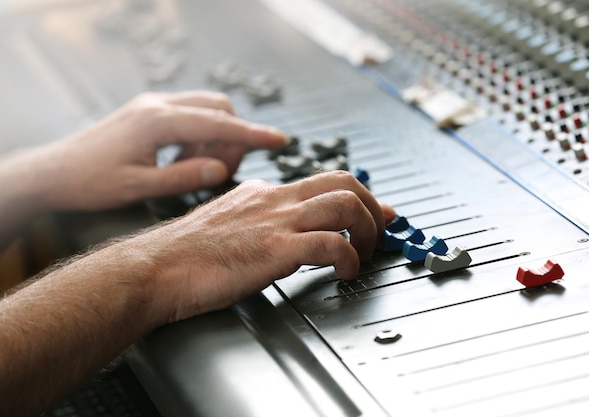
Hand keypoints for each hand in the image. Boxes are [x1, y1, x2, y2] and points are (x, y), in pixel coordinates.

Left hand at [32, 90, 285, 211]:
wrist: (53, 171)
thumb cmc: (89, 182)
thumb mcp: (138, 187)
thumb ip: (183, 178)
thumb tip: (220, 170)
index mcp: (156, 121)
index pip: (217, 123)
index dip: (252, 134)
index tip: (279, 140)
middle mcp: (157, 105)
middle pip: (218, 108)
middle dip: (232, 137)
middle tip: (224, 171)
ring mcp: (152, 105)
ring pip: (206, 110)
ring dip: (215, 139)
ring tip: (197, 171)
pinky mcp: (149, 112)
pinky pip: (189, 116)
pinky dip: (199, 137)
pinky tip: (184, 162)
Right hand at [127, 170, 394, 322]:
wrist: (154, 269)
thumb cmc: (181, 256)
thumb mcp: (225, 226)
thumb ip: (254, 223)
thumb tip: (274, 235)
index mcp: (262, 193)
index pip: (321, 182)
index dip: (354, 197)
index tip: (372, 210)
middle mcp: (274, 199)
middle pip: (344, 181)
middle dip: (372, 205)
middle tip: (382, 229)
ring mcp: (276, 221)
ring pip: (346, 204)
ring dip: (368, 230)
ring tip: (366, 254)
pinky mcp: (275, 248)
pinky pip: (332, 244)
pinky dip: (349, 258)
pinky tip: (344, 273)